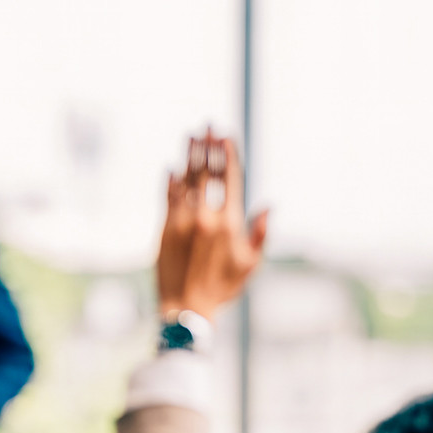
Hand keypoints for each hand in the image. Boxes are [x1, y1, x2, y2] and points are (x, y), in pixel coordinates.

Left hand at [156, 129, 267, 320]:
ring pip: (186, 180)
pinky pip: (168, 197)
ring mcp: (182, 221)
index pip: (229, 179)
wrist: (186, 308)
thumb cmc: (223, 288)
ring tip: (191, 135)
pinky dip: (170, 180)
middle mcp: (205, 217)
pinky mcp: (164, 229)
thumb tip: (268, 205)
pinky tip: (172, 166)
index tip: (226, 135)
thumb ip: (260, 233)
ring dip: (189, 156)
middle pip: (206, 173)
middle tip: (207, 125)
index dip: (227, 154)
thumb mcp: (251, 264)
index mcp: (229, 223)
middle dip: (208, 146)